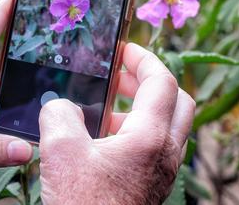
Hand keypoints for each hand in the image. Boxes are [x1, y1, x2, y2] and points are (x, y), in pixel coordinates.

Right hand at [39, 43, 194, 204]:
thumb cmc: (82, 204)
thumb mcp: (60, 150)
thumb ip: (60, 113)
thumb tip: (61, 105)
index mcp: (150, 137)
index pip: (163, 81)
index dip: (143, 58)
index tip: (123, 50)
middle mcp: (166, 154)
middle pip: (178, 101)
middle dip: (150, 82)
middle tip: (121, 76)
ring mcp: (162, 173)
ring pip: (168, 127)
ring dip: (142, 109)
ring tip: (103, 109)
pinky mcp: (151, 188)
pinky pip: (155, 149)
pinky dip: (136, 133)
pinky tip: (100, 141)